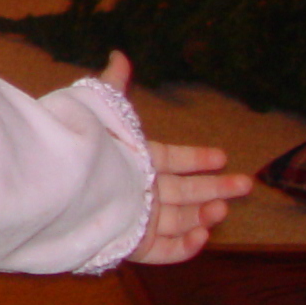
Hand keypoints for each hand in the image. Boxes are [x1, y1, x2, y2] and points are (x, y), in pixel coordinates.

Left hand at [101, 51, 254, 264]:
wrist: (60, 187)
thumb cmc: (82, 148)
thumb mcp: (100, 111)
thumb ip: (112, 85)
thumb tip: (118, 54)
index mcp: (135, 162)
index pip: (172, 160)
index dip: (196, 157)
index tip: (221, 155)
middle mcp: (139, 191)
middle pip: (185, 191)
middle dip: (216, 187)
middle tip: (245, 184)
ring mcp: (138, 219)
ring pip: (180, 219)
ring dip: (204, 214)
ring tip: (223, 208)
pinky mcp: (133, 244)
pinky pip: (165, 250)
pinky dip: (186, 246)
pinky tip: (203, 234)